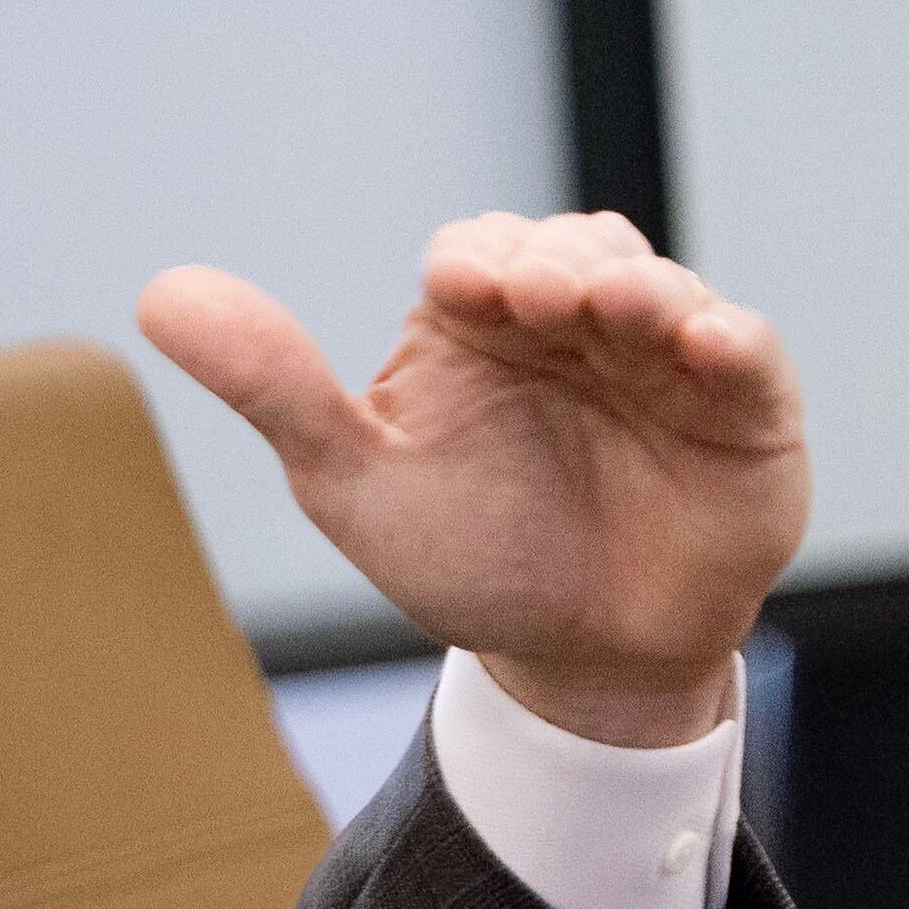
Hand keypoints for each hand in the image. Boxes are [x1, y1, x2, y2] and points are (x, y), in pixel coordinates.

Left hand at [138, 211, 806, 746]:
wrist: (577, 658)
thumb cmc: (468, 556)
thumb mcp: (352, 479)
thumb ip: (272, 388)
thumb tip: (160, 294)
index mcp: (480, 326)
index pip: (475, 255)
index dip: (473, 263)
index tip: (463, 290)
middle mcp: (575, 321)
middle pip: (571, 249)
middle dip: (553, 263)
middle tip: (530, 296)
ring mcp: (664, 356)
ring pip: (659, 283)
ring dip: (635, 285)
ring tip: (605, 306)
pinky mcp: (745, 406)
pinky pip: (748, 352)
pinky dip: (727, 338)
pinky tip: (701, 341)